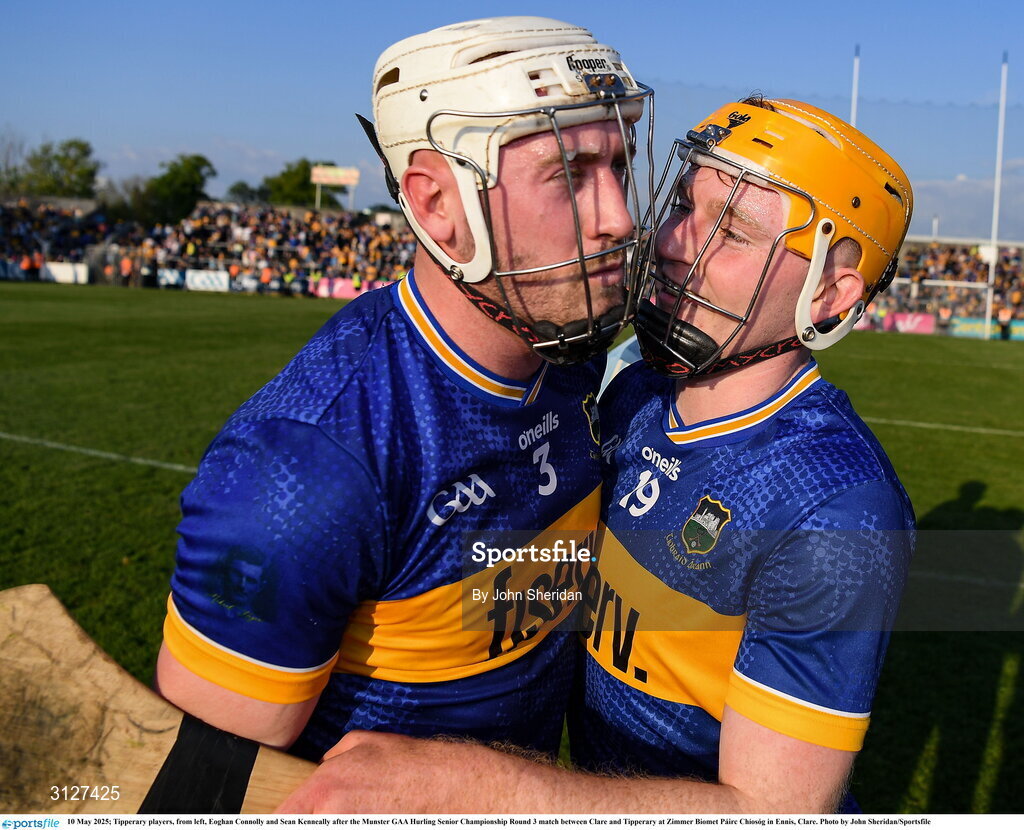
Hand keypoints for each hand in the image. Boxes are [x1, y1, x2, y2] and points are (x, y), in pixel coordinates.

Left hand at [275, 731, 507, 813]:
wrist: (450, 789)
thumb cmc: (410, 764)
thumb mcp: (364, 743)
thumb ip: (332, 758)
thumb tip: (320, 770)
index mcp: (324, 788)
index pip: (281, 816)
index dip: (279, 818)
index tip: (273, 819)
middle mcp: (331, 815)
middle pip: (302, 821)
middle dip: (311, 816)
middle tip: (340, 806)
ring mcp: (352, 828)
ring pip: (328, 824)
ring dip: (338, 817)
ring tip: (365, 807)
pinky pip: (351, 827)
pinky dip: (356, 820)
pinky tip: (374, 813)